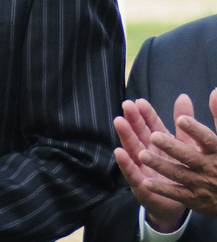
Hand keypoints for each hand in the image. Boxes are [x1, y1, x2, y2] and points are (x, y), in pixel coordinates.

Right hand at [113, 98, 186, 232]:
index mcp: (159, 144)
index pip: (151, 126)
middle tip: (126, 105)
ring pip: (133, 149)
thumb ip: (183, 124)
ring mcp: (142, 168)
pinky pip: (132, 173)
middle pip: (139, 134)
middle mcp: (147, 153)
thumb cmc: (179, 172)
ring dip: (125, 136)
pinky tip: (119, 152)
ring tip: (119, 121)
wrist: (178, 205)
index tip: (140, 101)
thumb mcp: (184, 146)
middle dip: (132, 119)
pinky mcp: (141, 185)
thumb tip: (183, 97)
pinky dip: (126, 163)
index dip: (145, 114)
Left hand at [142, 90, 216, 218]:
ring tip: (141, 154)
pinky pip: (176, 194)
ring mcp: (201, 185)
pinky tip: (145, 181)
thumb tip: (214, 91)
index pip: (209, 140)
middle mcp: (210, 168)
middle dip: (172, 147)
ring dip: (160, 165)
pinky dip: (162, 189)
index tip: (180, 119)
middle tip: (153, 136)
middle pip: (189, 157)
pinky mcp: (194, 199)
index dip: (196, 130)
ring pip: (179, 174)